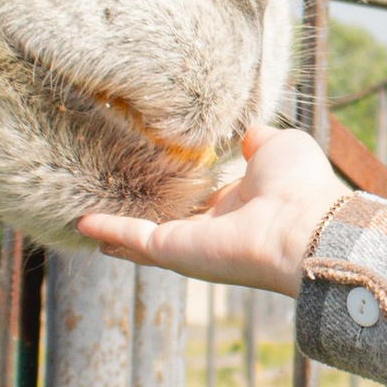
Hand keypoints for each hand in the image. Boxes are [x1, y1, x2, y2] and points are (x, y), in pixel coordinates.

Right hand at [78, 126, 346, 298]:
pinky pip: (134, 238)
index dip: (179, 190)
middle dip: (140, 219)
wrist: (304, 224)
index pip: (201, 202)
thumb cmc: (301, 186)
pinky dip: (109, 229)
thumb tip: (248, 135)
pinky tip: (82, 223)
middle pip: (167, 225)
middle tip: (110, 205)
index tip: (157, 178)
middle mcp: (212, 230)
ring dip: (114, 232)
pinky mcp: (175, 251)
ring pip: (143, 238)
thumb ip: (258, 141)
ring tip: (84, 222)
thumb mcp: (280, 147)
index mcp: (238, 206)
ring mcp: (191, 244)